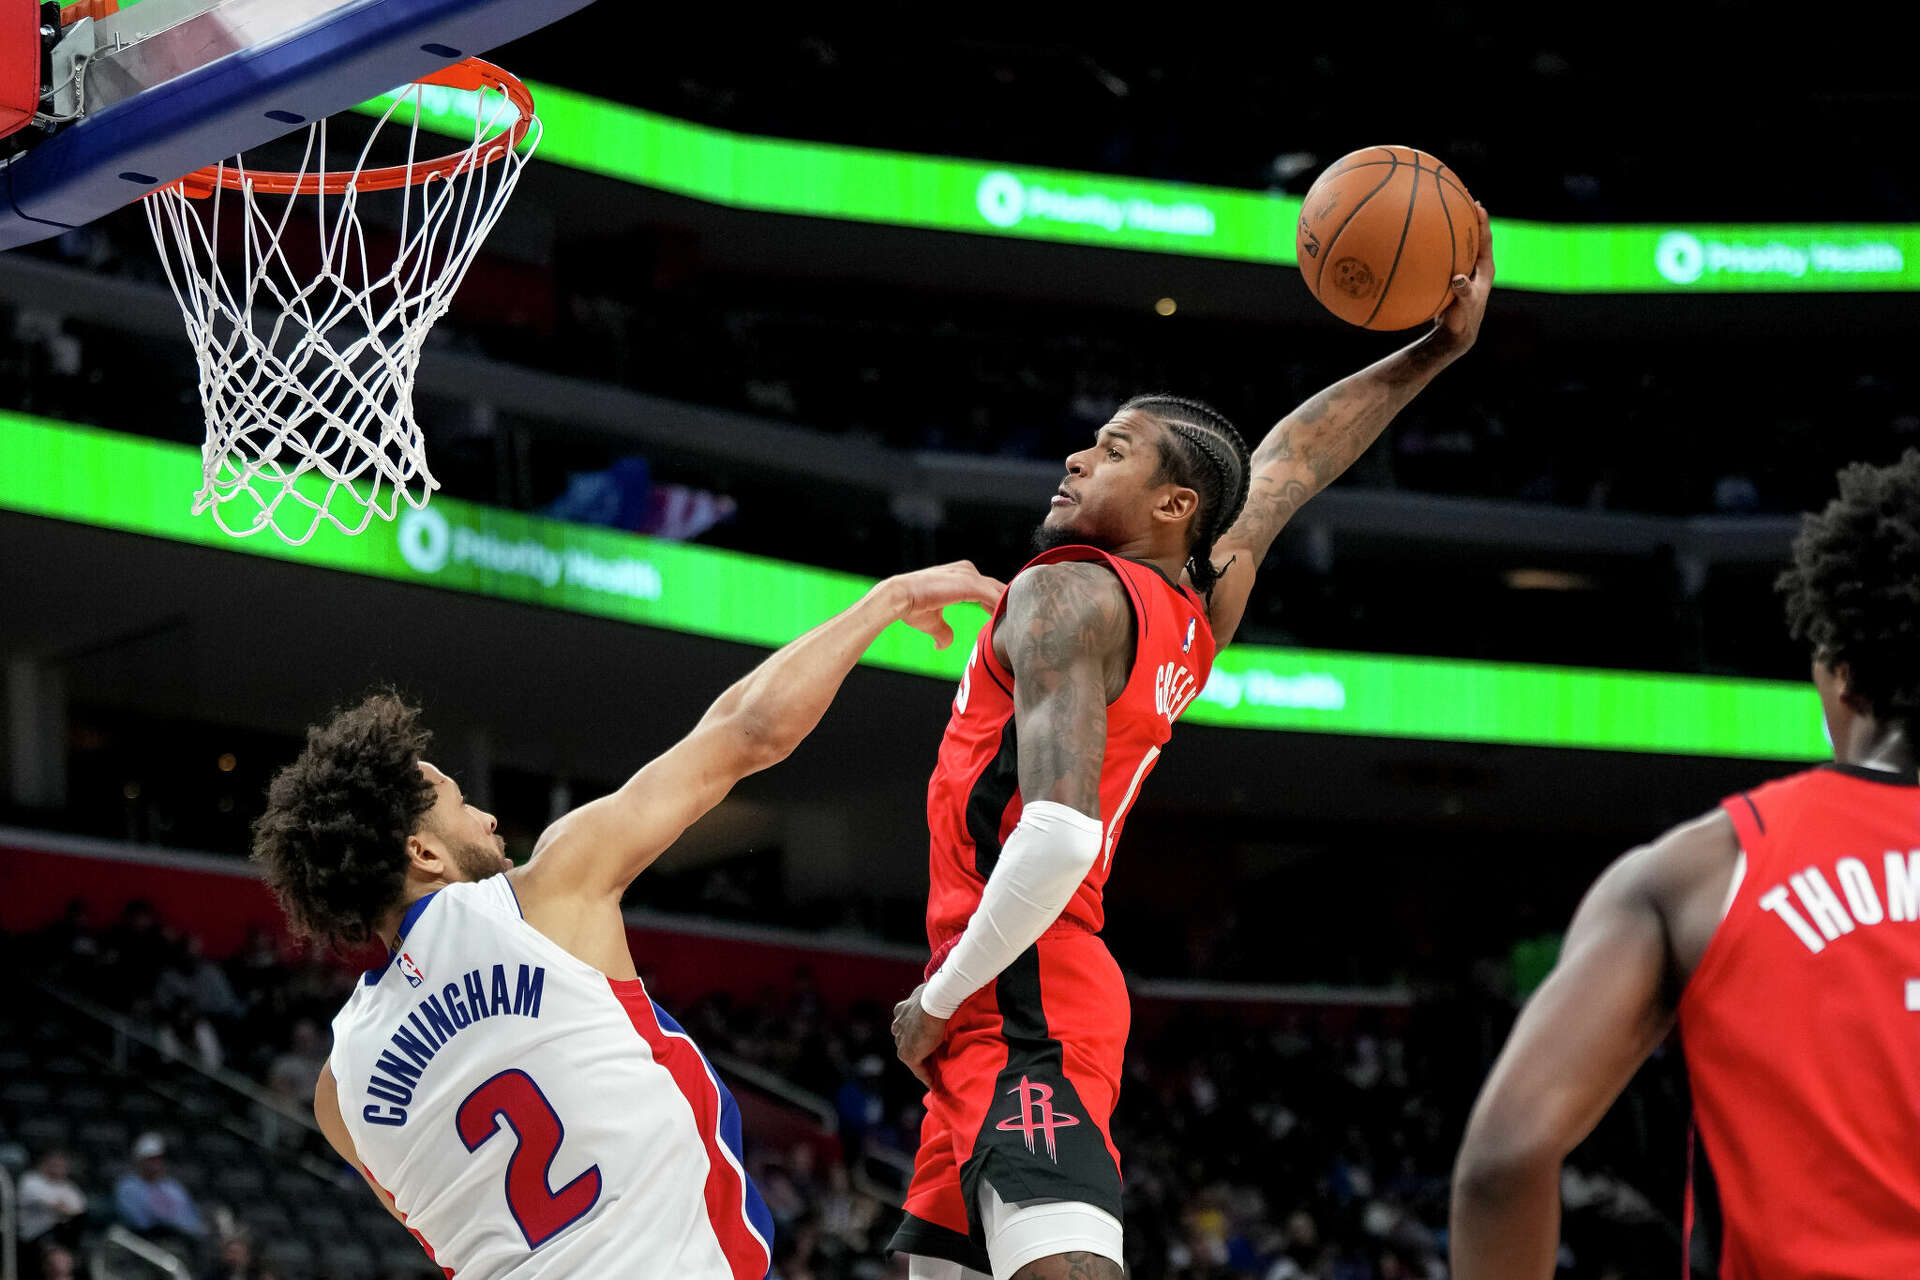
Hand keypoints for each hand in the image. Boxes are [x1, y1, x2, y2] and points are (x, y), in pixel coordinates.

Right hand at [881, 561, 1007, 649]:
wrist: (898, 598)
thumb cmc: (912, 607)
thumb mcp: (933, 622)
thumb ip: (944, 631)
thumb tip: (944, 645)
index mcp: (960, 575)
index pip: (987, 588)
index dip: (997, 603)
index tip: (1004, 618)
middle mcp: (966, 571)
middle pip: (996, 588)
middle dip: (1006, 603)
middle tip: (1018, 621)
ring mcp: (969, 576)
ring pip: (998, 591)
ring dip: (1007, 606)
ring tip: (1018, 622)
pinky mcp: (970, 584)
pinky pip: (994, 595)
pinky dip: (1002, 606)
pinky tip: (1008, 619)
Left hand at [891, 982, 949, 1087]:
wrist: (936, 1001)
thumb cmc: (936, 993)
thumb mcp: (928, 991)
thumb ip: (927, 996)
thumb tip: (938, 989)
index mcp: (901, 1010)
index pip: (907, 1027)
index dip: (917, 1035)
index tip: (927, 1041)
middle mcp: (898, 1026)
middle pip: (907, 1042)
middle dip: (917, 1049)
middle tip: (931, 1060)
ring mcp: (901, 1041)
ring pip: (912, 1056)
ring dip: (922, 1064)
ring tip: (933, 1074)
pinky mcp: (908, 1054)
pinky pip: (917, 1070)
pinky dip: (926, 1077)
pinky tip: (934, 1083)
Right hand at [1428, 200, 1493, 359]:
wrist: (1455, 335)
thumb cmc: (1462, 321)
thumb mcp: (1464, 307)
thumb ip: (1463, 292)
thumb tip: (1458, 278)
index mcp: (1485, 269)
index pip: (1486, 239)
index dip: (1482, 221)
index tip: (1476, 204)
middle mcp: (1475, 266)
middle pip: (1473, 235)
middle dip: (1466, 216)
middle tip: (1460, 196)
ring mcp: (1463, 270)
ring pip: (1458, 244)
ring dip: (1450, 228)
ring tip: (1438, 209)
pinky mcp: (1451, 277)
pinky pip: (1443, 257)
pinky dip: (1434, 247)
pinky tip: (1417, 239)